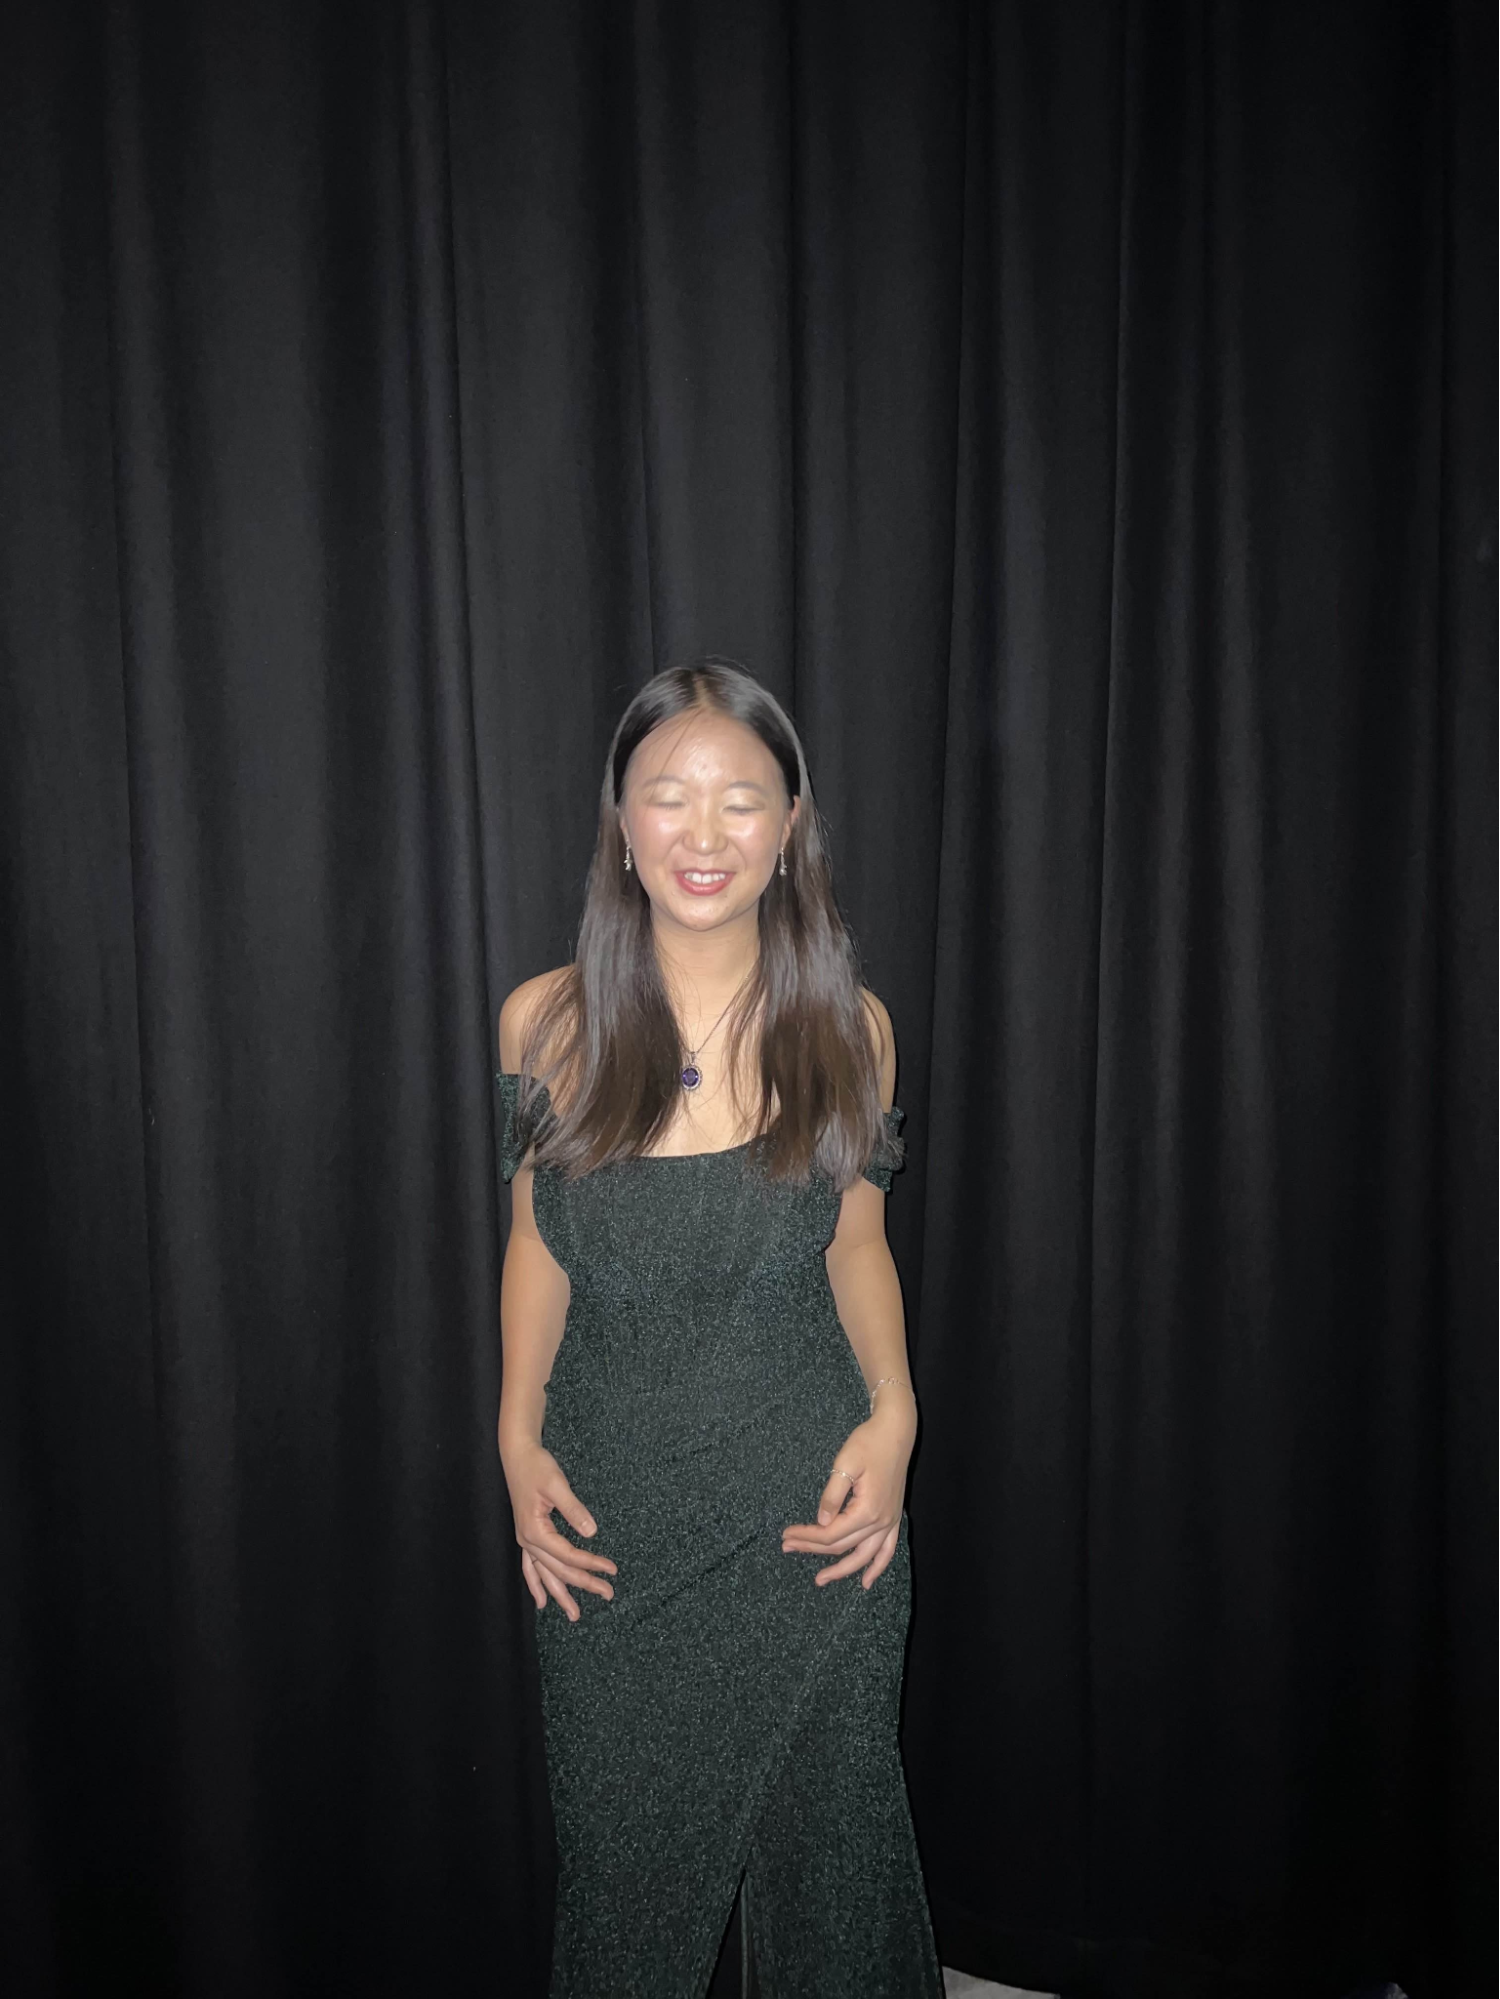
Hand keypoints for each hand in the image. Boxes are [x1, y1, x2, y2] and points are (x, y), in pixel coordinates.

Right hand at [501, 1437, 616, 1621]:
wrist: (517, 1455)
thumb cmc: (537, 1467)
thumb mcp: (557, 1485)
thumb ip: (574, 1510)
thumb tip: (592, 1533)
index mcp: (535, 1531)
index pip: (569, 1555)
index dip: (591, 1563)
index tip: (612, 1570)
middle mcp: (528, 1541)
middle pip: (559, 1570)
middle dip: (583, 1584)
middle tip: (608, 1595)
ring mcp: (525, 1541)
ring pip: (544, 1575)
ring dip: (560, 1594)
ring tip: (574, 1614)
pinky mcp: (526, 1536)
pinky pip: (531, 1568)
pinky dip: (536, 1585)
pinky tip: (541, 1601)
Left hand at [779, 1395, 915, 1590]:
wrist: (896, 1431)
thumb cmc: (868, 1443)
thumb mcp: (845, 1464)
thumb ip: (832, 1496)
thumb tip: (821, 1522)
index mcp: (867, 1510)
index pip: (830, 1533)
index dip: (806, 1536)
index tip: (786, 1534)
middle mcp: (881, 1521)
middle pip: (842, 1546)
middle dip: (813, 1549)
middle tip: (788, 1547)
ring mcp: (890, 1521)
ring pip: (864, 1556)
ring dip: (843, 1570)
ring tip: (822, 1579)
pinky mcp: (894, 1517)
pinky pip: (887, 1551)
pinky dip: (877, 1567)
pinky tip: (866, 1581)